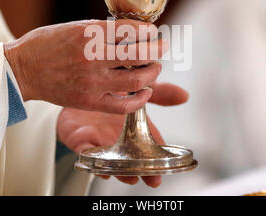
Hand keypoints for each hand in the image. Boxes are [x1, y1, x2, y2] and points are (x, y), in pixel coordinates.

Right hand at [4, 20, 166, 112]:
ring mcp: (92, 82)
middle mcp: (93, 57)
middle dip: (157, 50)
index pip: (132, 30)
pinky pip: (124, 104)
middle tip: (162, 48)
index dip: (149, 31)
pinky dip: (141, 98)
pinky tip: (145, 91)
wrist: (22, 70)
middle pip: (140, 55)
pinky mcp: (89, 101)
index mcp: (89, 34)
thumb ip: (103, 31)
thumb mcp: (74, 27)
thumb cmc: (47, 44)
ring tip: (155, 67)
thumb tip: (134, 32)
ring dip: (153, 73)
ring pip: (137, 80)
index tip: (153, 31)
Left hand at [57, 82, 188, 187]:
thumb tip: (184, 95)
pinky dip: (92, 159)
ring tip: (128, 176)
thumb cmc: (111, 93)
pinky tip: (100, 166)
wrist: (80, 86)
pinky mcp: (81, 138)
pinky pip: (86, 151)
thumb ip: (160, 94)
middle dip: (141, 171)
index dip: (157, 161)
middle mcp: (120, 138)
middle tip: (151, 180)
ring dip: (119, 171)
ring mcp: (100, 140)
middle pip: (132, 159)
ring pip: (111, 160)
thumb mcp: (138, 90)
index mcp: (135, 129)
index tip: (162, 172)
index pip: (150, 148)